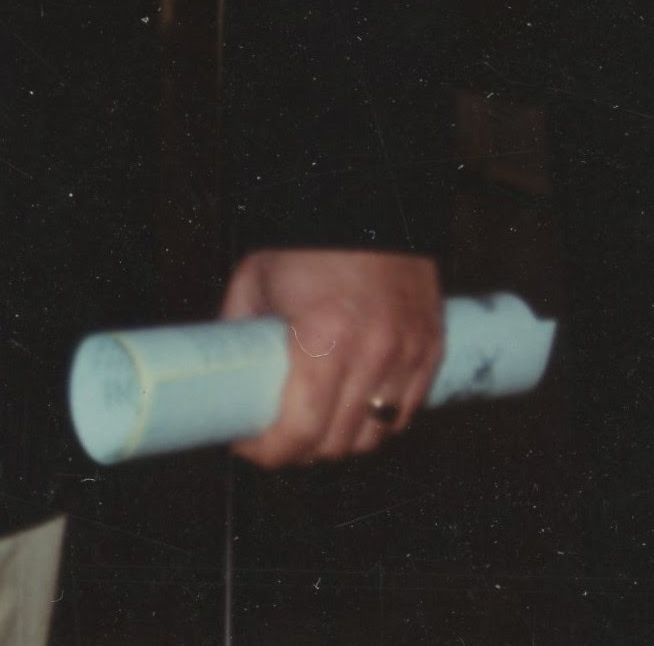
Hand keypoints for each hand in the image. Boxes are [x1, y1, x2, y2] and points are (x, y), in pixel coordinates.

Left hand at [220, 249, 443, 467]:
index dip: (271, 452)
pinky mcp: (431, 349)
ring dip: (340, 442)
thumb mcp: (255, 280)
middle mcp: (374, 352)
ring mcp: (408, 354)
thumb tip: (222, 374)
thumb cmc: (304, 239)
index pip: (302, 427)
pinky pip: (406, 412)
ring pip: (375, 434)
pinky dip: (378, 423)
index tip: (248, 449)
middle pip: (339, 441)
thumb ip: (240, 328)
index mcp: (324, 336)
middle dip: (300, 452)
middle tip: (274, 442)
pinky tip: (353, 414)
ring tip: (312, 430)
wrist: (368, 201)